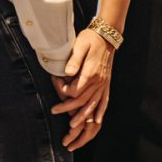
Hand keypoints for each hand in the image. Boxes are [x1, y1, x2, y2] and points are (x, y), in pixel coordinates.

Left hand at [50, 29, 114, 149]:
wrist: (107, 35)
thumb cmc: (91, 38)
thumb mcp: (80, 45)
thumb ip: (74, 60)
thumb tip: (67, 73)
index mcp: (91, 72)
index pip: (75, 90)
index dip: (63, 92)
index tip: (55, 86)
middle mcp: (99, 81)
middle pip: (83, 101)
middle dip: (68, 108)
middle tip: (54, 111)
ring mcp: (104, 84)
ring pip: (93, 105)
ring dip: (83, 117)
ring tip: (72, 126)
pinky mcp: (107, 84)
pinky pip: (105, 102)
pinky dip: (100, 112)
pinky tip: (96, 121)